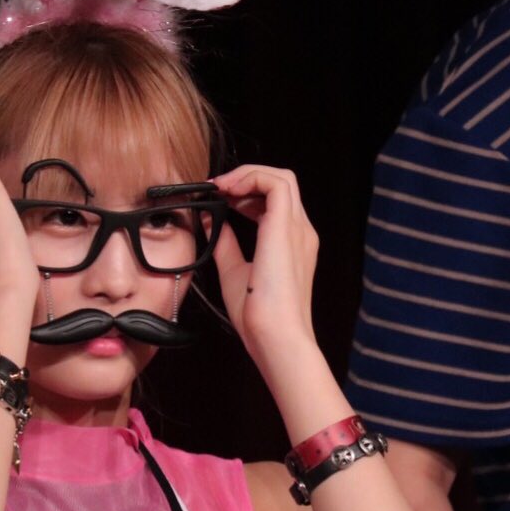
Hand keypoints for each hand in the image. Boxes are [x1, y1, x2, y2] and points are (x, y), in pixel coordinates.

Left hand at [210, 165, 319, 367]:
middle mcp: (300, 231)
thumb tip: (209, 219)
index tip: (219, 199)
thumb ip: (225, 243)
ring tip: (221, 187)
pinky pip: (275, 183)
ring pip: (281, 178)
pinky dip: (251, 178)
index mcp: (291, 244)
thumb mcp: (234, 271)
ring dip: (248, 175)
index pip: (275, 203)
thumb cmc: (258, 315)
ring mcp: (297, 227)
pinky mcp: (286, 227)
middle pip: (281, 184)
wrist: (276, 336)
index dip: (246, 193)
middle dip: (247, 179)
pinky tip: (228, 191)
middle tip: (217, 190)